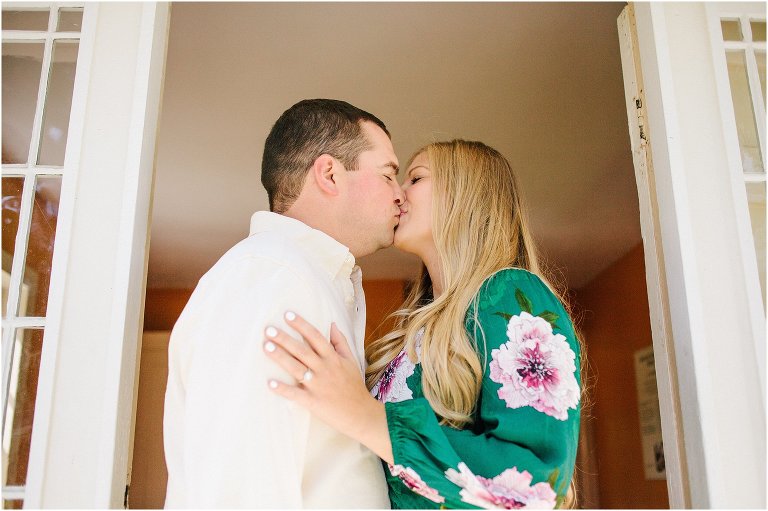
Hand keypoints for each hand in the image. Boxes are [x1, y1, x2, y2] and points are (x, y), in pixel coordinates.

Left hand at [263, 312, 392, 463]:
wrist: (361, 414)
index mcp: (333, 358)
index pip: (315, 337)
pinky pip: (295, 394)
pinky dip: (283, 389)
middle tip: (268, 329)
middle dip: (285, 339)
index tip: (287, 315)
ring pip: (296, 368)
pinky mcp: (312, 402)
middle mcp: (324, 369)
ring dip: (281, 357)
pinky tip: (270, 383)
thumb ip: (340, 342)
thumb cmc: (354, 386)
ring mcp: (318, 385)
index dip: (302, 325)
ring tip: (266, 346)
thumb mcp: (351, 360)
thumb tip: (332, 324)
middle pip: (302, 350)